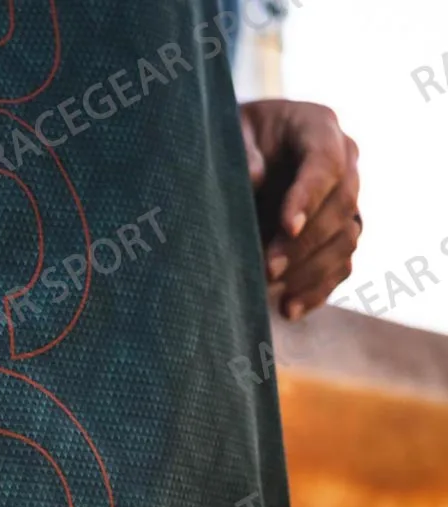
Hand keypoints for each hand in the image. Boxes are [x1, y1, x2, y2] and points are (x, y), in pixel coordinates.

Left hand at [240, 100, 361, 320]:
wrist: (239, 151)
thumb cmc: (232, 138)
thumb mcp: (230, 133)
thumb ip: (242, 150)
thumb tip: (256, 178)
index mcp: (318, 127)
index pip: (325, 163)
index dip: (309, 197)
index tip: (287, 227)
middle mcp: (343, 161)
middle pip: (341, 206)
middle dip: (304, 243)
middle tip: (267, 268)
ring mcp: (344, 199)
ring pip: (346, 238)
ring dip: (311, 270)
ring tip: (272, 290)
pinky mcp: (337, 232)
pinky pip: (341, 265)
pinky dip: (317, 289)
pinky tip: (288, 309)